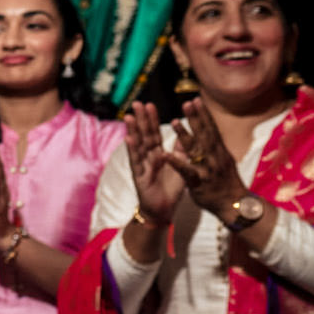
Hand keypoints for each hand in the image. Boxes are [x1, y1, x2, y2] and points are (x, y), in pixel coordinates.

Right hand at [123, 103, 184, 225]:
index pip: (154, 134)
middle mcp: (147, 158)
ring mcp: (142, 166)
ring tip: (129, 116)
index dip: (152, 120)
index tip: (150, 105)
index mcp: (157, 154)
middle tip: (137, 103)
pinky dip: (133, 150)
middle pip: (144, 136)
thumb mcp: (180, 166)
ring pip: (138, 146)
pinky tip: (129, 139)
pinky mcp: (140, 176)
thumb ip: (180, 151)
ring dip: (133, 131)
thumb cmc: (170, 189)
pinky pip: (136, 161)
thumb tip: (185, 134)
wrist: (163, 210)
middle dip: (141, 120)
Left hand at [166, 99, 246, 215]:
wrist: (234, 205)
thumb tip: (212, 131)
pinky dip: (175, 162)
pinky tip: (164, 154)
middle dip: (196, 118)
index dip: (204, 115)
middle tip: (188, 102)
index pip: (211, 129)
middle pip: (205, 134)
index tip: (196, 100)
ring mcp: (207, 169)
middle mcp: (215, 157)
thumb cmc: (226, 183)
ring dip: (184, 135)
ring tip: (173, 121)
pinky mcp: (198, 182)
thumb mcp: (224, 161)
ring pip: (195, 150)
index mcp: (220, 152)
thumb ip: (216, 147)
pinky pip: (185, 171)